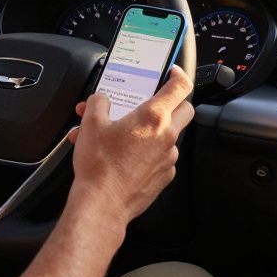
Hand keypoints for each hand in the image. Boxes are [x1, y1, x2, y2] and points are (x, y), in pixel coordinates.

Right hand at [66, 66, 194, 225]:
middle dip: (173, 103)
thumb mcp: (91, 124)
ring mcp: (168, 158)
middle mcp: (167, 136)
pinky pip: (161, 157)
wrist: (102, 203)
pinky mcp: (164, 176)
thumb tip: (100, 101)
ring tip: (121, 136)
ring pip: (169, 135)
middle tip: (153, 103)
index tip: (173, 72)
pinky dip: (148, 153)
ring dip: (152, 131)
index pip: (180, 86)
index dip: (178, 75)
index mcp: (153, 117)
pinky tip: (124, 156)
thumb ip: (98, 103)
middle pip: (185, 110)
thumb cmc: (99, 166)